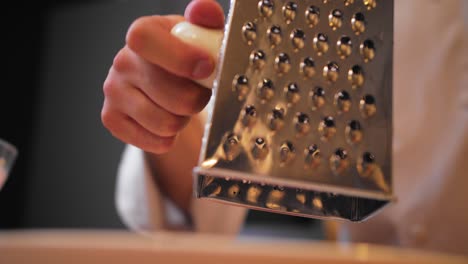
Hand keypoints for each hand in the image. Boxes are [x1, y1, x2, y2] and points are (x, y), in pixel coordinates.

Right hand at [101, 0, 224, 153]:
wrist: (164, 84)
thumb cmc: (184, 56)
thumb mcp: (199, 34)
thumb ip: (206, 20)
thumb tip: (203, 11)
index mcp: (142, 33)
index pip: (145, 39)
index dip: (179, 57)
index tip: (206, 68)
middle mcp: (122, 61)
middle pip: (166, 92)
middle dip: (196, 99)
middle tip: (201, 94)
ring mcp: (113, 91)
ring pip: (164, 122)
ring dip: (183, 120)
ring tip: (183, 107)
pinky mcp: (111, 119)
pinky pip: (155, 141)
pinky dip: (170, 137)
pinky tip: (169, 121)